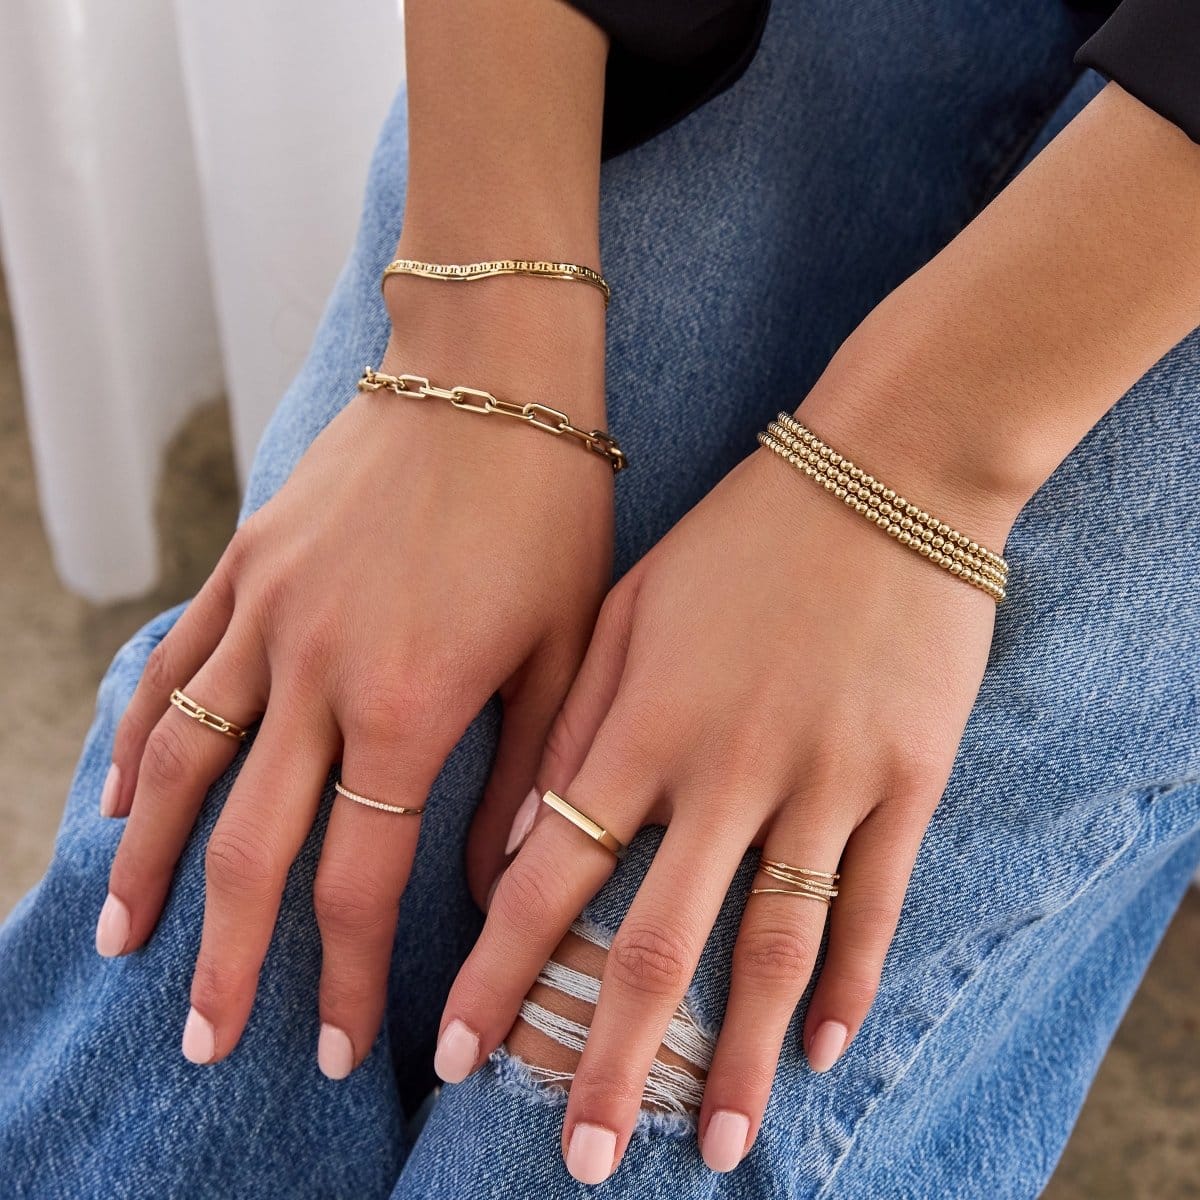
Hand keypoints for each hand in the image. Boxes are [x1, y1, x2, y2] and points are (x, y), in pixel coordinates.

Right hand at [95, 277, 613, 1078]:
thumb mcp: (570, 647)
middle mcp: (317, 669)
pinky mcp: (246, 563)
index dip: (350, 977)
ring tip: (130, 941)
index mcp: (410, 701)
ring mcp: (268, 613)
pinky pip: (174, 666)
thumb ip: (528, 774)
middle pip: (252, 843)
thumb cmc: (550, 506)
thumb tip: (499, 884)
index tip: (343, 1050)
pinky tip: (118, 801)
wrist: (491, 371)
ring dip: (152, 864)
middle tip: (206, 1040)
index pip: (363, 876)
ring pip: (182, 763)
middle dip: (229, 956)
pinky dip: (137, 741)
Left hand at [441, 404, 1020, 1182]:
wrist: (884, 470)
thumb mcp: (629, 606)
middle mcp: (727, 769)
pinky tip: (825, 1050)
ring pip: (773, 949)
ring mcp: (825, 780)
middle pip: (656, 945)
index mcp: (642, 725)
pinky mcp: (907, 778)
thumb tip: (521, 849)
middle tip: (581, 1161)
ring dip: (737, 1058)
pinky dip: (850, 984)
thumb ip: (572, 726)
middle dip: (609, 1062)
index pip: (550, 881)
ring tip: (712, 1144)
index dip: (500, 976)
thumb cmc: (739, 534)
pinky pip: (876, 904)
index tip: (459, 1056)